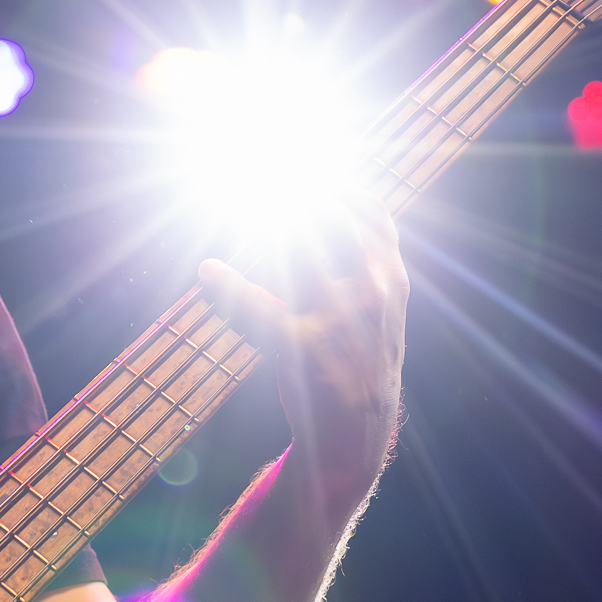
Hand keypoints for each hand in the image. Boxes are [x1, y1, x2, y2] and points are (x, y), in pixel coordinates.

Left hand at [196, 200, 408, 512]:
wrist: (356, 436)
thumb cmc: (358, 361)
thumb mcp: (377, 308)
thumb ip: (363, 260)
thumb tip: (332, 204)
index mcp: (392, 279)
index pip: (370, 212)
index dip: (334, 183)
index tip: (301, 165)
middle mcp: (374, 292)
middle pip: (330, 217)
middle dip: (293, 190)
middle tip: (256, 174)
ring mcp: (340, 320)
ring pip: (296, 250)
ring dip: (264, 224)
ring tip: (237, 205)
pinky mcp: (303, 350)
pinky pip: (259, 309)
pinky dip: (229, 287)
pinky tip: (209, 272)